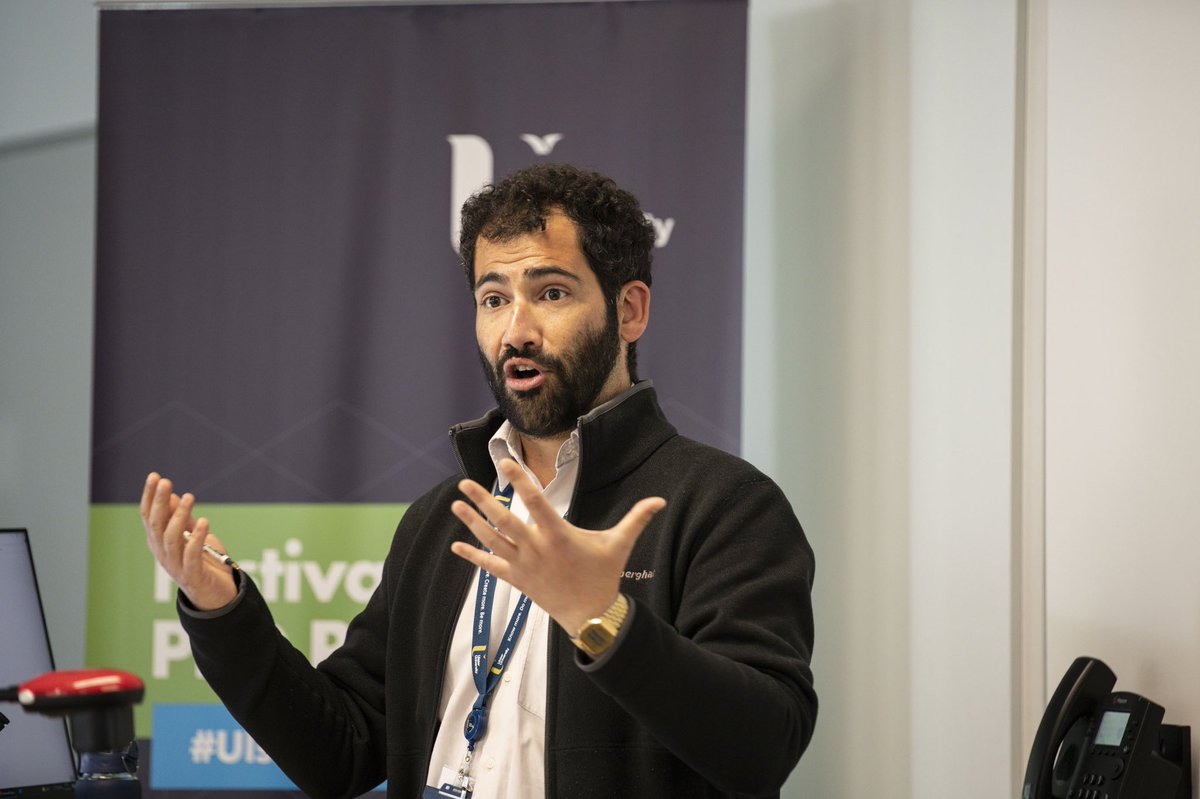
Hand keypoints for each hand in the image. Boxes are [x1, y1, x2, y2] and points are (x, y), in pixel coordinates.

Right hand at [140, 472, 236, 610]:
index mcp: (159, 542)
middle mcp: (162, 553)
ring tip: (189, 497)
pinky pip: (191, 555)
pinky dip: (196, 538)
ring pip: (171, 538)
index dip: (150, 497)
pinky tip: (204, 522)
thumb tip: (171, 494)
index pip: (148, 516)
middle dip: (159, 502)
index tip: (154, 476)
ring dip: (179, 516)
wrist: (217, 595)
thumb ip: (182, 518)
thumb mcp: (192, 535)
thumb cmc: (204, 562)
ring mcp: (175, 566)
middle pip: (156, 525)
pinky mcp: (193, 575)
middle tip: (165, 481)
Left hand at [449, 459, 665, 634]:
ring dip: (472, 523)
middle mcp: (537, 549)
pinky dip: (473, 556)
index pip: (535, 502)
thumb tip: (660, 500)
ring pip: (493, 541)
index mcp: (559, 535)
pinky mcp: (518, 580)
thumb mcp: (619, 544)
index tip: (504, 462)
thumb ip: (636, 519)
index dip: (519, 481)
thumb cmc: (603, 575)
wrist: (590, 615)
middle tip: (464, 483)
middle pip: (504, 521)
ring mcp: (524, 566)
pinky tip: (456, 545)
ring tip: (455, 504)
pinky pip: (491, 567)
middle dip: (482, 502)